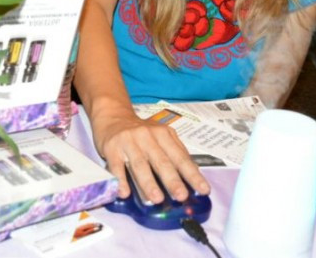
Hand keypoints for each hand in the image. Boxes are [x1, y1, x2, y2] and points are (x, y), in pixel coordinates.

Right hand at [91, 109, 209, 202]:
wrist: (113, 115)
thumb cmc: (141, 132)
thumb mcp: (161, 135)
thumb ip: (174, 152)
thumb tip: (190, 178)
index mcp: (164, 134)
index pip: (181, 157)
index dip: (192, 174)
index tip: (203, 190)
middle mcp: (148, 137)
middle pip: (162, 161)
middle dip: (173, 180)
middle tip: (181, 196)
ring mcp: (129, 142)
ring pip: (140, 165)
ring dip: (149, 183)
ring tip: (157, 199)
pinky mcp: (112, 148)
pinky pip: (116, 166)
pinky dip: (121, 180)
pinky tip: (124, 193)